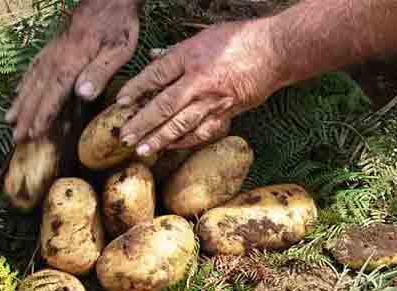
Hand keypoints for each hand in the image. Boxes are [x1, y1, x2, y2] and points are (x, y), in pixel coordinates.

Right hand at [5, 0, 139, 142]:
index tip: (33, 133)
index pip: (53, 94)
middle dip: (26, 116)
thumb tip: (83, 94)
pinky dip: (24, 84)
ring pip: (31, 81)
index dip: (42, 115)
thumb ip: (100, 72)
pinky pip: (33, 69)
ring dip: (20, 103)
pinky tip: (19, 94)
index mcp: (73, 62)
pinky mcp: (53, 49)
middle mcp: (56, 59)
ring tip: (10, 121)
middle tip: (16, 138)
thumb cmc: (117, 27)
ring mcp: (52, 53)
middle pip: (37, 92)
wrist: (108, 1)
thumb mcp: (118, 51)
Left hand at [115, 18, 283, 155]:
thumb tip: (153, 57)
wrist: (275, 52)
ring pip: (180, 124)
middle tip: (124, 136)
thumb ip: (176, 51)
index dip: (136, 89)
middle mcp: (198, 81)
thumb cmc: (241, 40)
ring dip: (158, 139)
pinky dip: (185, 141)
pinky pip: (202, 132)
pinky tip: (170, 147)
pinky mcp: (227, 113)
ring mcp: (212, 100)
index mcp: (190, 57)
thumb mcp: (203, 36)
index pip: (155, 75)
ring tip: (142, 150)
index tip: (121, 101)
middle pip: (162, 106)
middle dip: (141, 123)